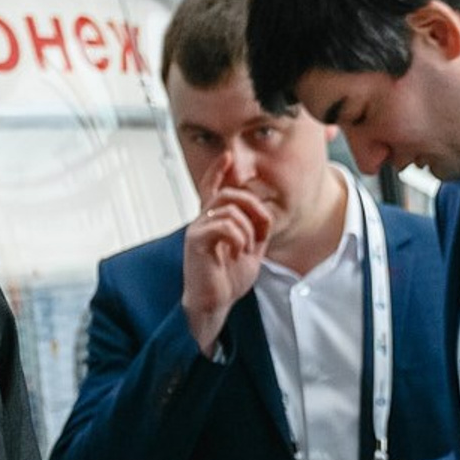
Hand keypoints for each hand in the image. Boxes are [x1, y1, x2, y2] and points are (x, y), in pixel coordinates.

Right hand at [182, 178, 272, 353]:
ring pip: (229, 210)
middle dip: (252, 204)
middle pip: (227, 193)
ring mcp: (197, 229)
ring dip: (248, 229)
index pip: (212, 187)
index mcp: (214, 221)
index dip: (219, 170)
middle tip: (262, 226)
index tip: (228, 156)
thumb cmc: (227, 278)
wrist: (214, 302)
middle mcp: (202, 221)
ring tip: (247, 248)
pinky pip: (224, 225)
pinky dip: (239, 237)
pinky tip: (238, 252)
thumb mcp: (250, 249)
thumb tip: (263, 213)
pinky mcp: (196, 241)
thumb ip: (256, 230)